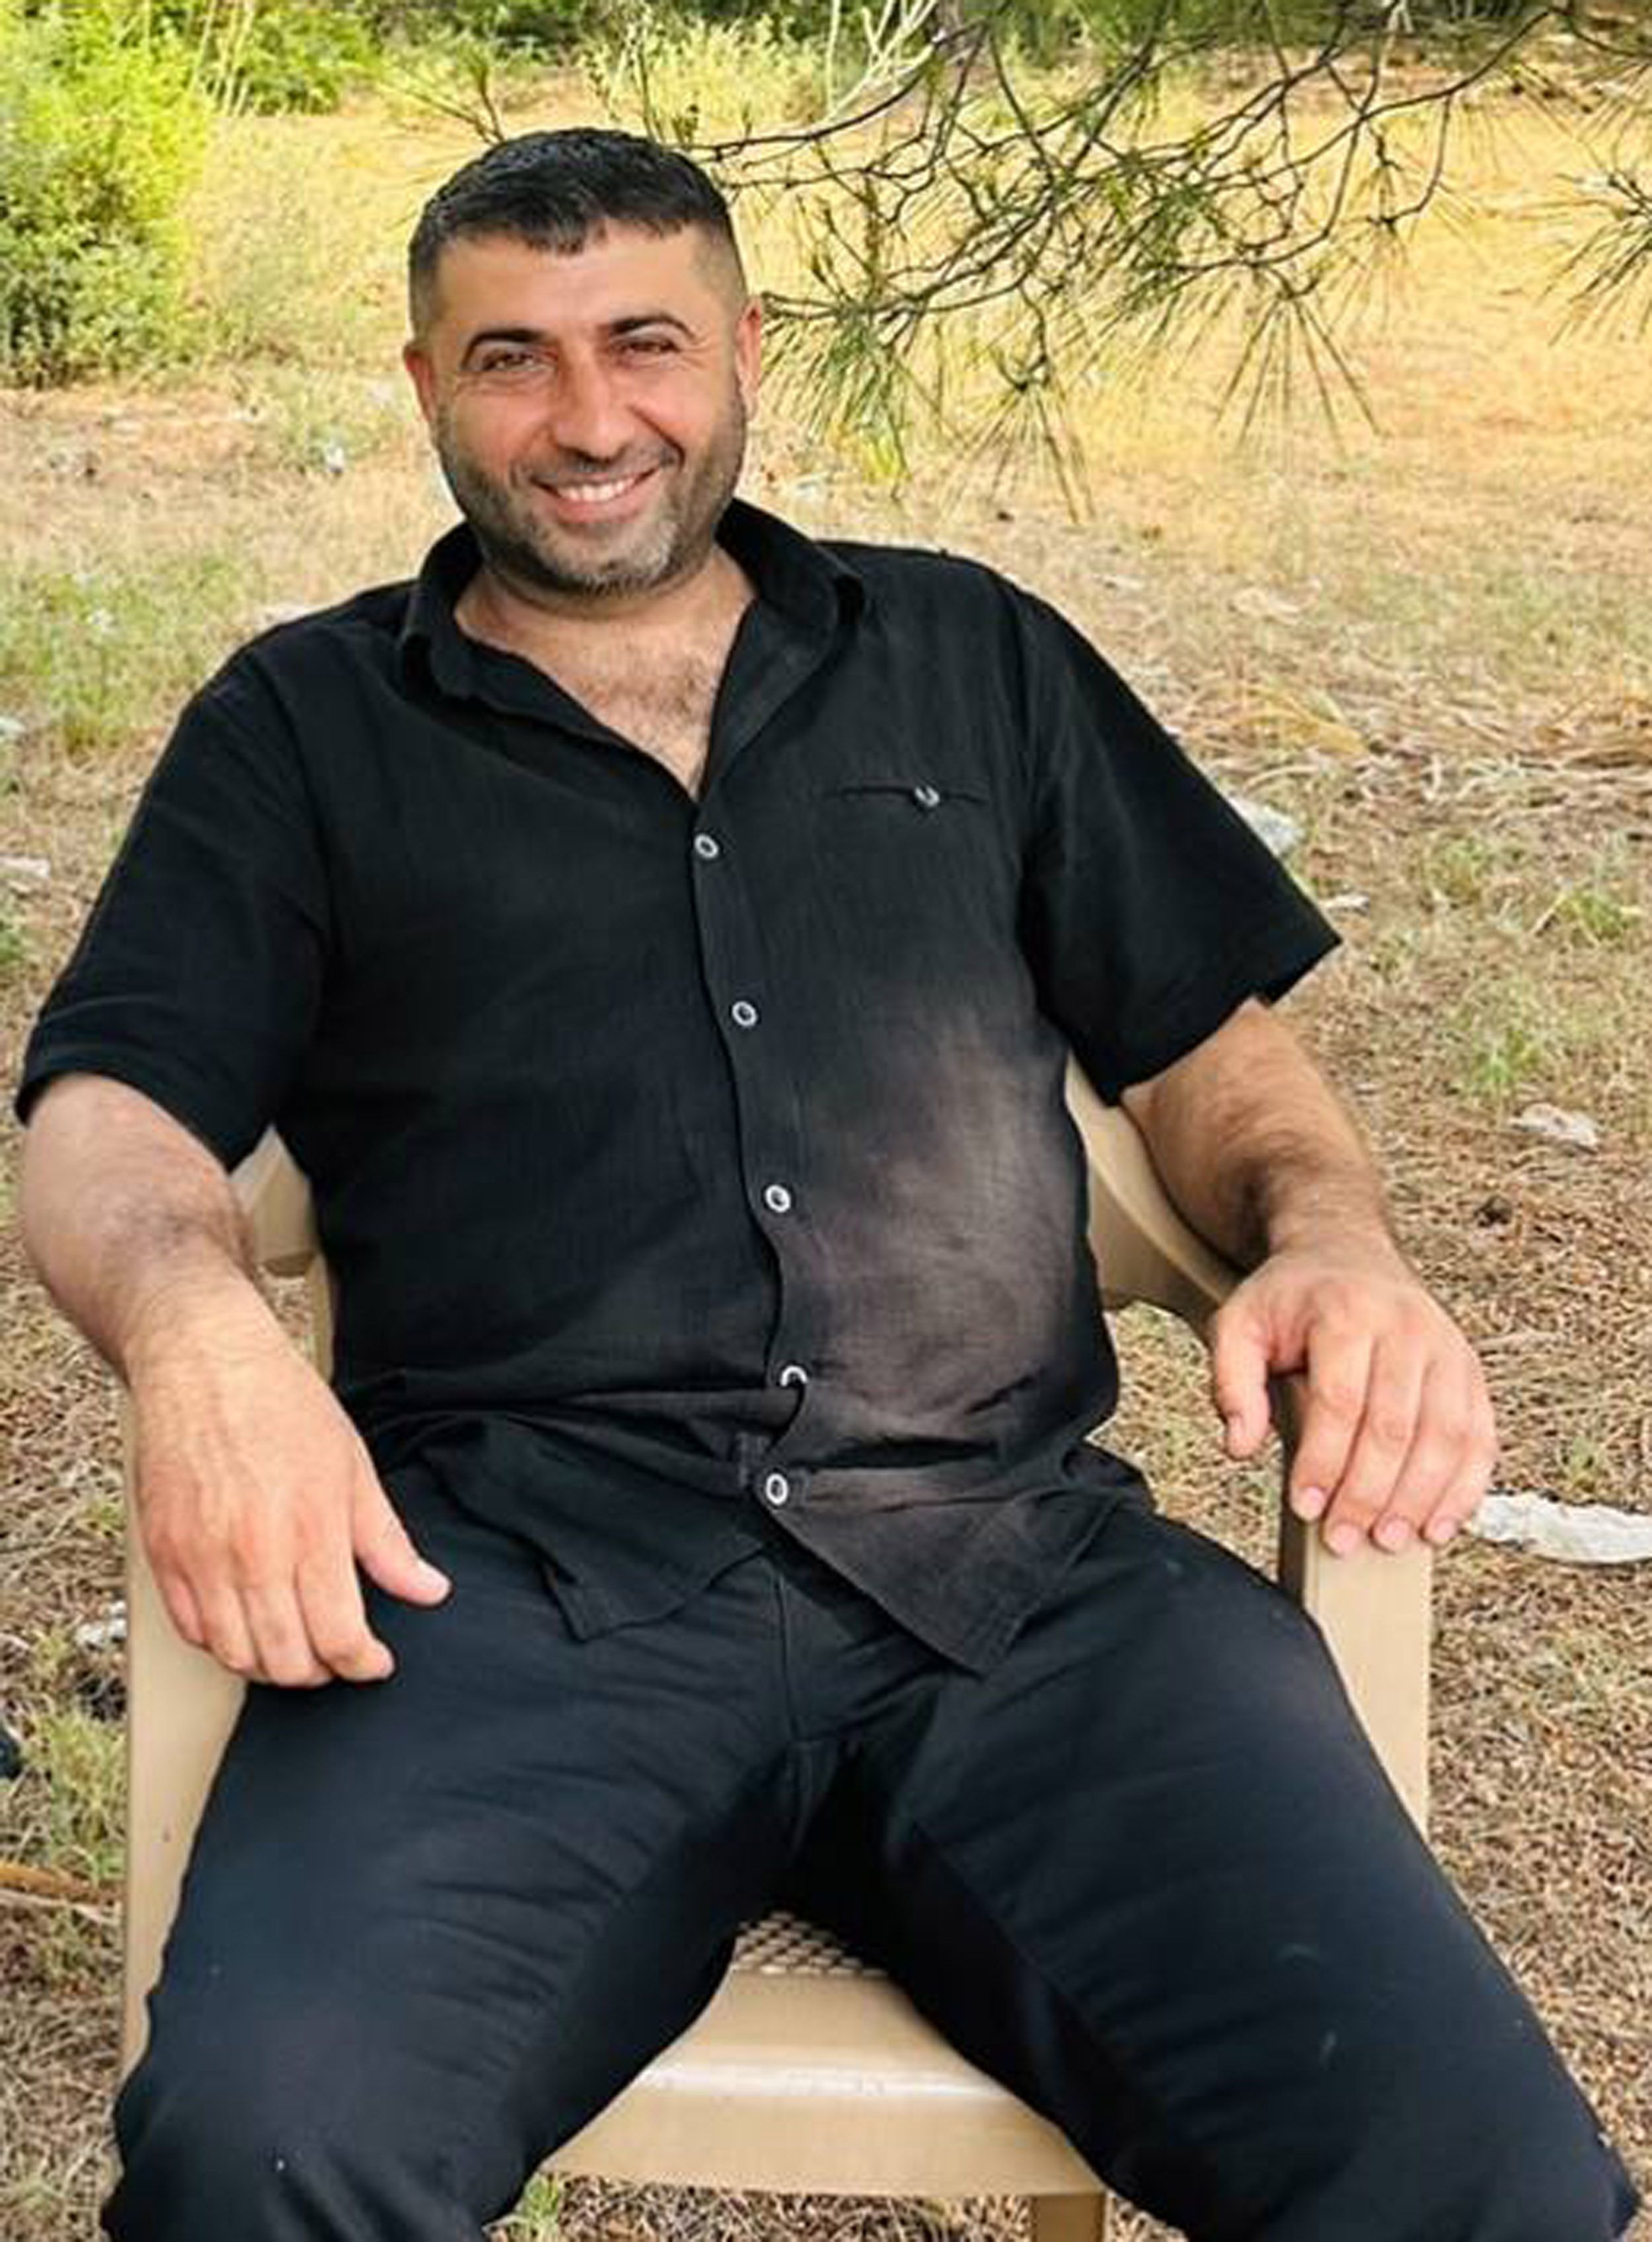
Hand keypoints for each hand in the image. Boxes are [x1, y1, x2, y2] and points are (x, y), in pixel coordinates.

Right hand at [130, 1292, 450, 1685]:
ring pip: (234, 1654)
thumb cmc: (282, 1406)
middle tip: (337, 1659)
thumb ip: (388, 1541)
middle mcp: (253, 1553)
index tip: (375, 1662)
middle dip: (320, 1673)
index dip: (363, 1663)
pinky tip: (246, 1626)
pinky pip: (190, 1629)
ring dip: (269, 1667)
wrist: (205, 1363)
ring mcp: (201, 1557)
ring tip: (294, 1650)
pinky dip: (221, 1643)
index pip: (338, 1636)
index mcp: (311, 1531)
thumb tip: (428, 1590)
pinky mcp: (163, 1553)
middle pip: (285, 1659)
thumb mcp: (354, 1468)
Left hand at [1209, 1241, 1496, 1556]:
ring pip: (1445, 1436)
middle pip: (1394, 1426)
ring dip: (1420, 1499)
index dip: (1324, 1462)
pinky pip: (1480, 1436)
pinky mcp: (1470, 1370)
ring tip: (1390, 1541)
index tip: (1305, 1506)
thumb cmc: (1292, 1299)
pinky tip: (1440, 1524)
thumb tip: (1240, 1445)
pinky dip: (1465, 1487)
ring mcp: (1446, 1347)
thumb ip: (1231, 1382)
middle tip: (1343, 1539)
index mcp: (1345, 1312)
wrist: (1346, 1251)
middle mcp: (1406, 1327)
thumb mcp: (1239, 1323)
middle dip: (1368, 1493)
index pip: (1340, 1402)